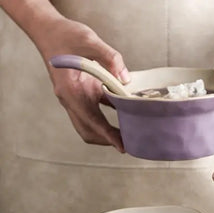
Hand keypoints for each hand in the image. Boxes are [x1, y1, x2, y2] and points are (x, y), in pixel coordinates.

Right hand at [37, 17, 129, 151]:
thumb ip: (109, 57)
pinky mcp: (83, 95)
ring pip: (91, 125)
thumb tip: (125, 78)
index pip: (90, 120)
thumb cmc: (65, 35)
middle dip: (107, 140)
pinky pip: (96, 113)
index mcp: (70, 90)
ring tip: (129, 135)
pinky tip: (126, 116)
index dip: (106, 134)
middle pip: (88, 130)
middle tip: (130, 143)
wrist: (48, 31)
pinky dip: (109, 119)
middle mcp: (71, 99)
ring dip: (107, 132)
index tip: (121, 146)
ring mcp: (76, 99)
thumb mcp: (89, 39)